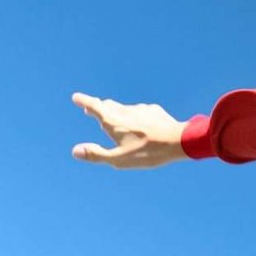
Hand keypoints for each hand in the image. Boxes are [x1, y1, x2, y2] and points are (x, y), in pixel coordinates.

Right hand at [71, 92, 189, 168]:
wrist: (179, 141)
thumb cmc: (148, 152)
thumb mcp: (119, 159)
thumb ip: (96, 155)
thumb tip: (75, 151)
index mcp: (114, 122)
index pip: (95, 107)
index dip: (84, 101)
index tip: (76, 97)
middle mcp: (125, 111)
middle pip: (108, 106)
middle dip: (98, 107)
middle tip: (91, 108)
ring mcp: (141, 109)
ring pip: (124, 108)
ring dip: (116, 111)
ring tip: (114, 116)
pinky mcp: (154, 111)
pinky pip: (140, 111)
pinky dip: (134, 115)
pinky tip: (139, 121)